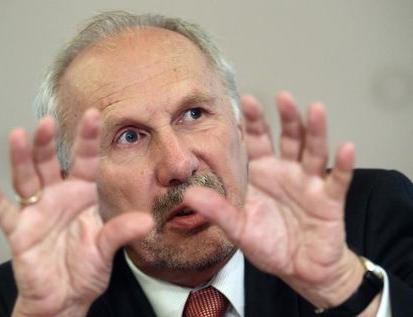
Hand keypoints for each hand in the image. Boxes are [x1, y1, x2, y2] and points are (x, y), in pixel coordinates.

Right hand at [0, 109, 152, 316]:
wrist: (66, 297)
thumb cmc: (86, 269)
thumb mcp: (106, 249)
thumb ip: (121, 232)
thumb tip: (146, 222)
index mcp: (82, 195)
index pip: (85, 161)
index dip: (87, 139)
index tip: (94, 114)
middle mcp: (57, 197)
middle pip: (49, 163)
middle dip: (47, 143)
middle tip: (47, 122)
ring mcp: (37, 212)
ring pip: (26, 179)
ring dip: (22, 159)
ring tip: (18, 136)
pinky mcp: (20, 231)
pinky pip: (5, 213)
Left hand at [185, 93, 365, 308]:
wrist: (299, 268)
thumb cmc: (269, 244)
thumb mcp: (238, 228)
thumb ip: (217, 210)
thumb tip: (188, 194)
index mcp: (262, 173)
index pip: (257, 141)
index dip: (253, 122)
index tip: (245, 101)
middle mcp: (286, 171)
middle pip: (288, 138)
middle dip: (286, 118)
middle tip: (281, 97)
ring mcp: (309, 183)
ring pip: (314, 151)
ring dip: (315, 131)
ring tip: (315, 110)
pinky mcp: (330, 199)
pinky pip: (338, 180)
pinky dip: (343, 165)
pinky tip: (346, 148)